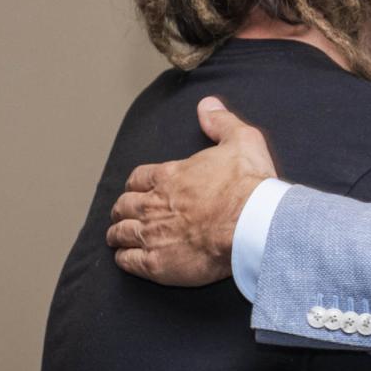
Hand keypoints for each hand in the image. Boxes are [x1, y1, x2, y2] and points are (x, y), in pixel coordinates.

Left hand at [107, 97, 275, 285]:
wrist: (252, 224)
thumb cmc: (248, 185)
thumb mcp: (241, 140)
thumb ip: (221, 122)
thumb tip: (208, 106)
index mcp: (169, 176)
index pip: (138, 178)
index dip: (136, 184)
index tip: (137, 189)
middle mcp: (154, 204)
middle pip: (124, 206)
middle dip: (122, 209)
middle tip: (123, 214)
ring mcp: (153, 235)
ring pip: (121, 233)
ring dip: (118, 234)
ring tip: (117, 237)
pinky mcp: (158, 263)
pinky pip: (128, 261)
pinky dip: (124, 259)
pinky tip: (126, 258)